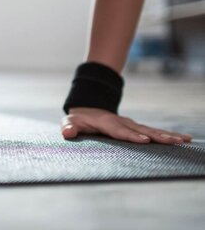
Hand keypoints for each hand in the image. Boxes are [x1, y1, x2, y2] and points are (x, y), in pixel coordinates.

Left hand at [61, 107, 192, 143]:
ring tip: (183, 140)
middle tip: (171, 142)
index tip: (144, 140)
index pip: (119, 130)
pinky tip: (184, 139)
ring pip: (151, 130)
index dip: (131, 135)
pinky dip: (168, 135)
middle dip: (156, 136)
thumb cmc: (78, 119)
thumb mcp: (70, 122)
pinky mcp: (137, 128)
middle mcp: (122, 122)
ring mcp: (131, 124)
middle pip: (140, 129)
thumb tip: (67, 133)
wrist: (87, 109)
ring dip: (166, 135)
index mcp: (106, 122)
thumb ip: (68, 127)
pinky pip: (154, 131)